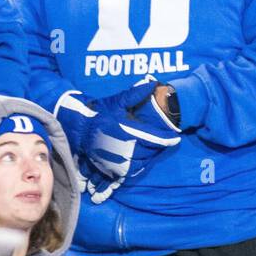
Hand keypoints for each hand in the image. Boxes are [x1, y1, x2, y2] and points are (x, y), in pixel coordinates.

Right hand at [80, 81, 180, 203]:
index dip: (166, 139)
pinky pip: (131, 171)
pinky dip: (139, 166)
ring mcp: (117, 161)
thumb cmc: (100, 113)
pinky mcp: (112, 169)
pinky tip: (142, 159)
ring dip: (150, 156)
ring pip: (142, 162)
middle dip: (158, 146)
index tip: (176, 138)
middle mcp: (123, 148)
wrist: (79, 128)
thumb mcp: (117, 101)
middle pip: (149, 151)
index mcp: (127, 131)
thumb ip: (135, 94)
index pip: (153, 138)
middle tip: (164, 141)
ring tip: (153, 150)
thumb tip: (152, 84)